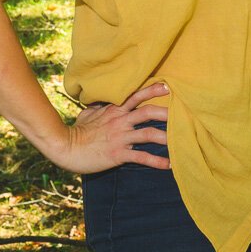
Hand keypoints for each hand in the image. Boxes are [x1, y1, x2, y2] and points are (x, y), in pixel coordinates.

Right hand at [48, 82, 171, 173]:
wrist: (66, 147)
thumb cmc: (77, 130)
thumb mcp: (88, 113)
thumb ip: (100, 106)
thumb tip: (103, 101)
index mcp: (115, 110)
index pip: (136, 96)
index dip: (152, 90)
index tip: (168, 86)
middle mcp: (121, 121)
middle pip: (148, 112)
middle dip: (166, 112)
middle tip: (184, 112)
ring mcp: (120, 137)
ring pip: (149, 133)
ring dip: (167, 137)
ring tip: (183, 140)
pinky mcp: (118, 154)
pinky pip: (141, 156)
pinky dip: (156, 161)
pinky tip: (169, 165)